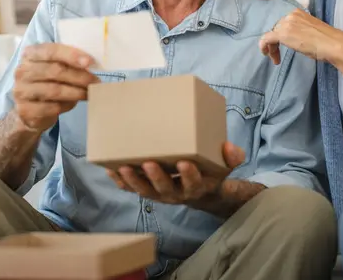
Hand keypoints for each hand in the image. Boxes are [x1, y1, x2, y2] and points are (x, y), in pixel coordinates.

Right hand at [13, 44, 97, 133]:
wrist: (30, 109)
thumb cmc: (48, 82)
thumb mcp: (56, 67)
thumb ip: (68, 62)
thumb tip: (92, 65)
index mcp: (31, 54)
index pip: (51, 51)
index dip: (72, 55)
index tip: (90, 62)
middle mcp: (22, 70)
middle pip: (55, 71)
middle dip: (80, 76)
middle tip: (96, 81)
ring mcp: (21, 91)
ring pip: (54, 90)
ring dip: (77, 92)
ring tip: (89, 93)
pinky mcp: (25, 110)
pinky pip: (52, 107)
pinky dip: (67, 105)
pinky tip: (73, 103)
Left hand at [107, 142, 245, 207]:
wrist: (199, 189)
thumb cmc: (210, 171)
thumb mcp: (225, 165)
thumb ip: (232, 157)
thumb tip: (232, 148)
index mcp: (197, 186)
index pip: (193, 183)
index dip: (189, 175)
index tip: (185, 163)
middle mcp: (176, 193)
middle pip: (164, 189)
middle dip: (156, 177)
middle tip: (149, 163)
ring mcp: (159, 193)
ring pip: (145, 191)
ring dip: (133, 180)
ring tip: (123, 167)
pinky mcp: (147, 189)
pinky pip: (131, 188)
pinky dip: (120, 181)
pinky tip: (111, 169)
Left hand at [260, 9, 335, 64]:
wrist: (332, 44)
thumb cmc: (326, 41)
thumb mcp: (310, 30)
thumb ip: (300, 30)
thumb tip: (296, 38)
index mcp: (298, 12)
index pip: (283, 23)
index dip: (280, 35)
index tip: (283, 46)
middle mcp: (290, 14)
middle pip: (276, 28)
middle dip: (275, 42)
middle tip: (278, 55)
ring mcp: (286, 23)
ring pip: (271, 34)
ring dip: (272, 47)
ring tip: (276, 58)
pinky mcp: (282, 33)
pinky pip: (266, 38)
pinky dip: (264, 46)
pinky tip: (266, 54)